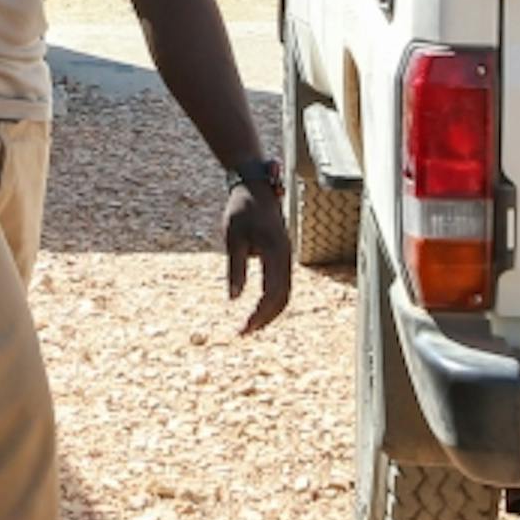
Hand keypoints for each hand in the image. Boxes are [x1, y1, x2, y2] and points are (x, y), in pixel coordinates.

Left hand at [224, 178, 294, 334]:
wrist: (256, 187)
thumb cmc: (241, 210)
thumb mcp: (233, 239)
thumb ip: (235, 269)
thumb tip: (234, 299)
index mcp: (274, 253)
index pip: (270, 293)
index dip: (257, 315)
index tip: (242, 329)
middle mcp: (285, 256)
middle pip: (282, 298)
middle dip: (265, 319)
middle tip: (243, 332)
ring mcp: (287, 256)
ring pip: (285, 293)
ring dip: (270, 312)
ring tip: (251, 325)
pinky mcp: (283, 255)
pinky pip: (283, 284)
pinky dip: (273, 300)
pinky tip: (258, 308)